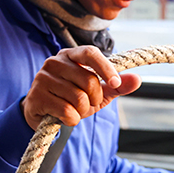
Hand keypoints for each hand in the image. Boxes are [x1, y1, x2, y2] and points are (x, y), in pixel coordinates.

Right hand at [20, 45, 141, 129]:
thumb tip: (137, 79)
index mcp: (70, 55)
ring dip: (82, 111)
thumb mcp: (96, 93)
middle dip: (95, 99)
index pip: (90, 53)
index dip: (106, 68)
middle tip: (88, 104)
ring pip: (78, 98)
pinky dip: (71, 119)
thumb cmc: (70, 99)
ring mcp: (42, 78)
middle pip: (89, 80)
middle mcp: (54, 62)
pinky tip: (64, 117)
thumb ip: (116, 86)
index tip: (116, 83)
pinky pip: (66, 111)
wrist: (43, 114)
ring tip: (73, 110)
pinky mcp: (36, 96)